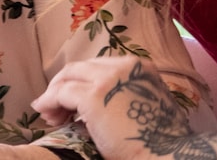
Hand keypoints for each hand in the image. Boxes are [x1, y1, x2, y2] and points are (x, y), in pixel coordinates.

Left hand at [32, 56, 201, 159]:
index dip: (81, 82)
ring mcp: (108, 79)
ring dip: (54, 94)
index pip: (98, 67)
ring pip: (68, 77)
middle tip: (53, 108)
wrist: (169, 153)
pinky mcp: (93, 96)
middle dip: (63, 85)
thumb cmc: (161, 140)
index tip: (71, 102)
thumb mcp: (146, 106)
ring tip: (49, 116)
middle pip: (80, 68)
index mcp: (139, 68)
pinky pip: (61, 93)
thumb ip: (126, 96)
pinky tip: (47, 116)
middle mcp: (124, 66)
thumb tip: (99, 107)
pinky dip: (50, 102)